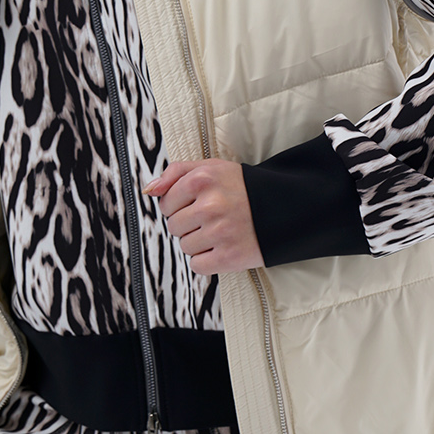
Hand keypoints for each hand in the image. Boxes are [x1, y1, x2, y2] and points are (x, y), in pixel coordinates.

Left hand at [144, 159, 263, 274]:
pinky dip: (208, 260)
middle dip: (189, 224)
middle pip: (174, 227)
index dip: (179, 206)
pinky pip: (197, 265)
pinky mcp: (229, 257)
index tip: (197, 204)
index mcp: (202, 179)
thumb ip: (176, 172)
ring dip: (199, 242)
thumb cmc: (244, 189)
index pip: (166, 203)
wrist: (284, 208)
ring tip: (220, 231)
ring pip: (185, 246)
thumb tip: (149, 189)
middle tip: (212, 217)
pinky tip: (223, 246)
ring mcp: (220, 232)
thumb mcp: (212, 168)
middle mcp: (210, 205)